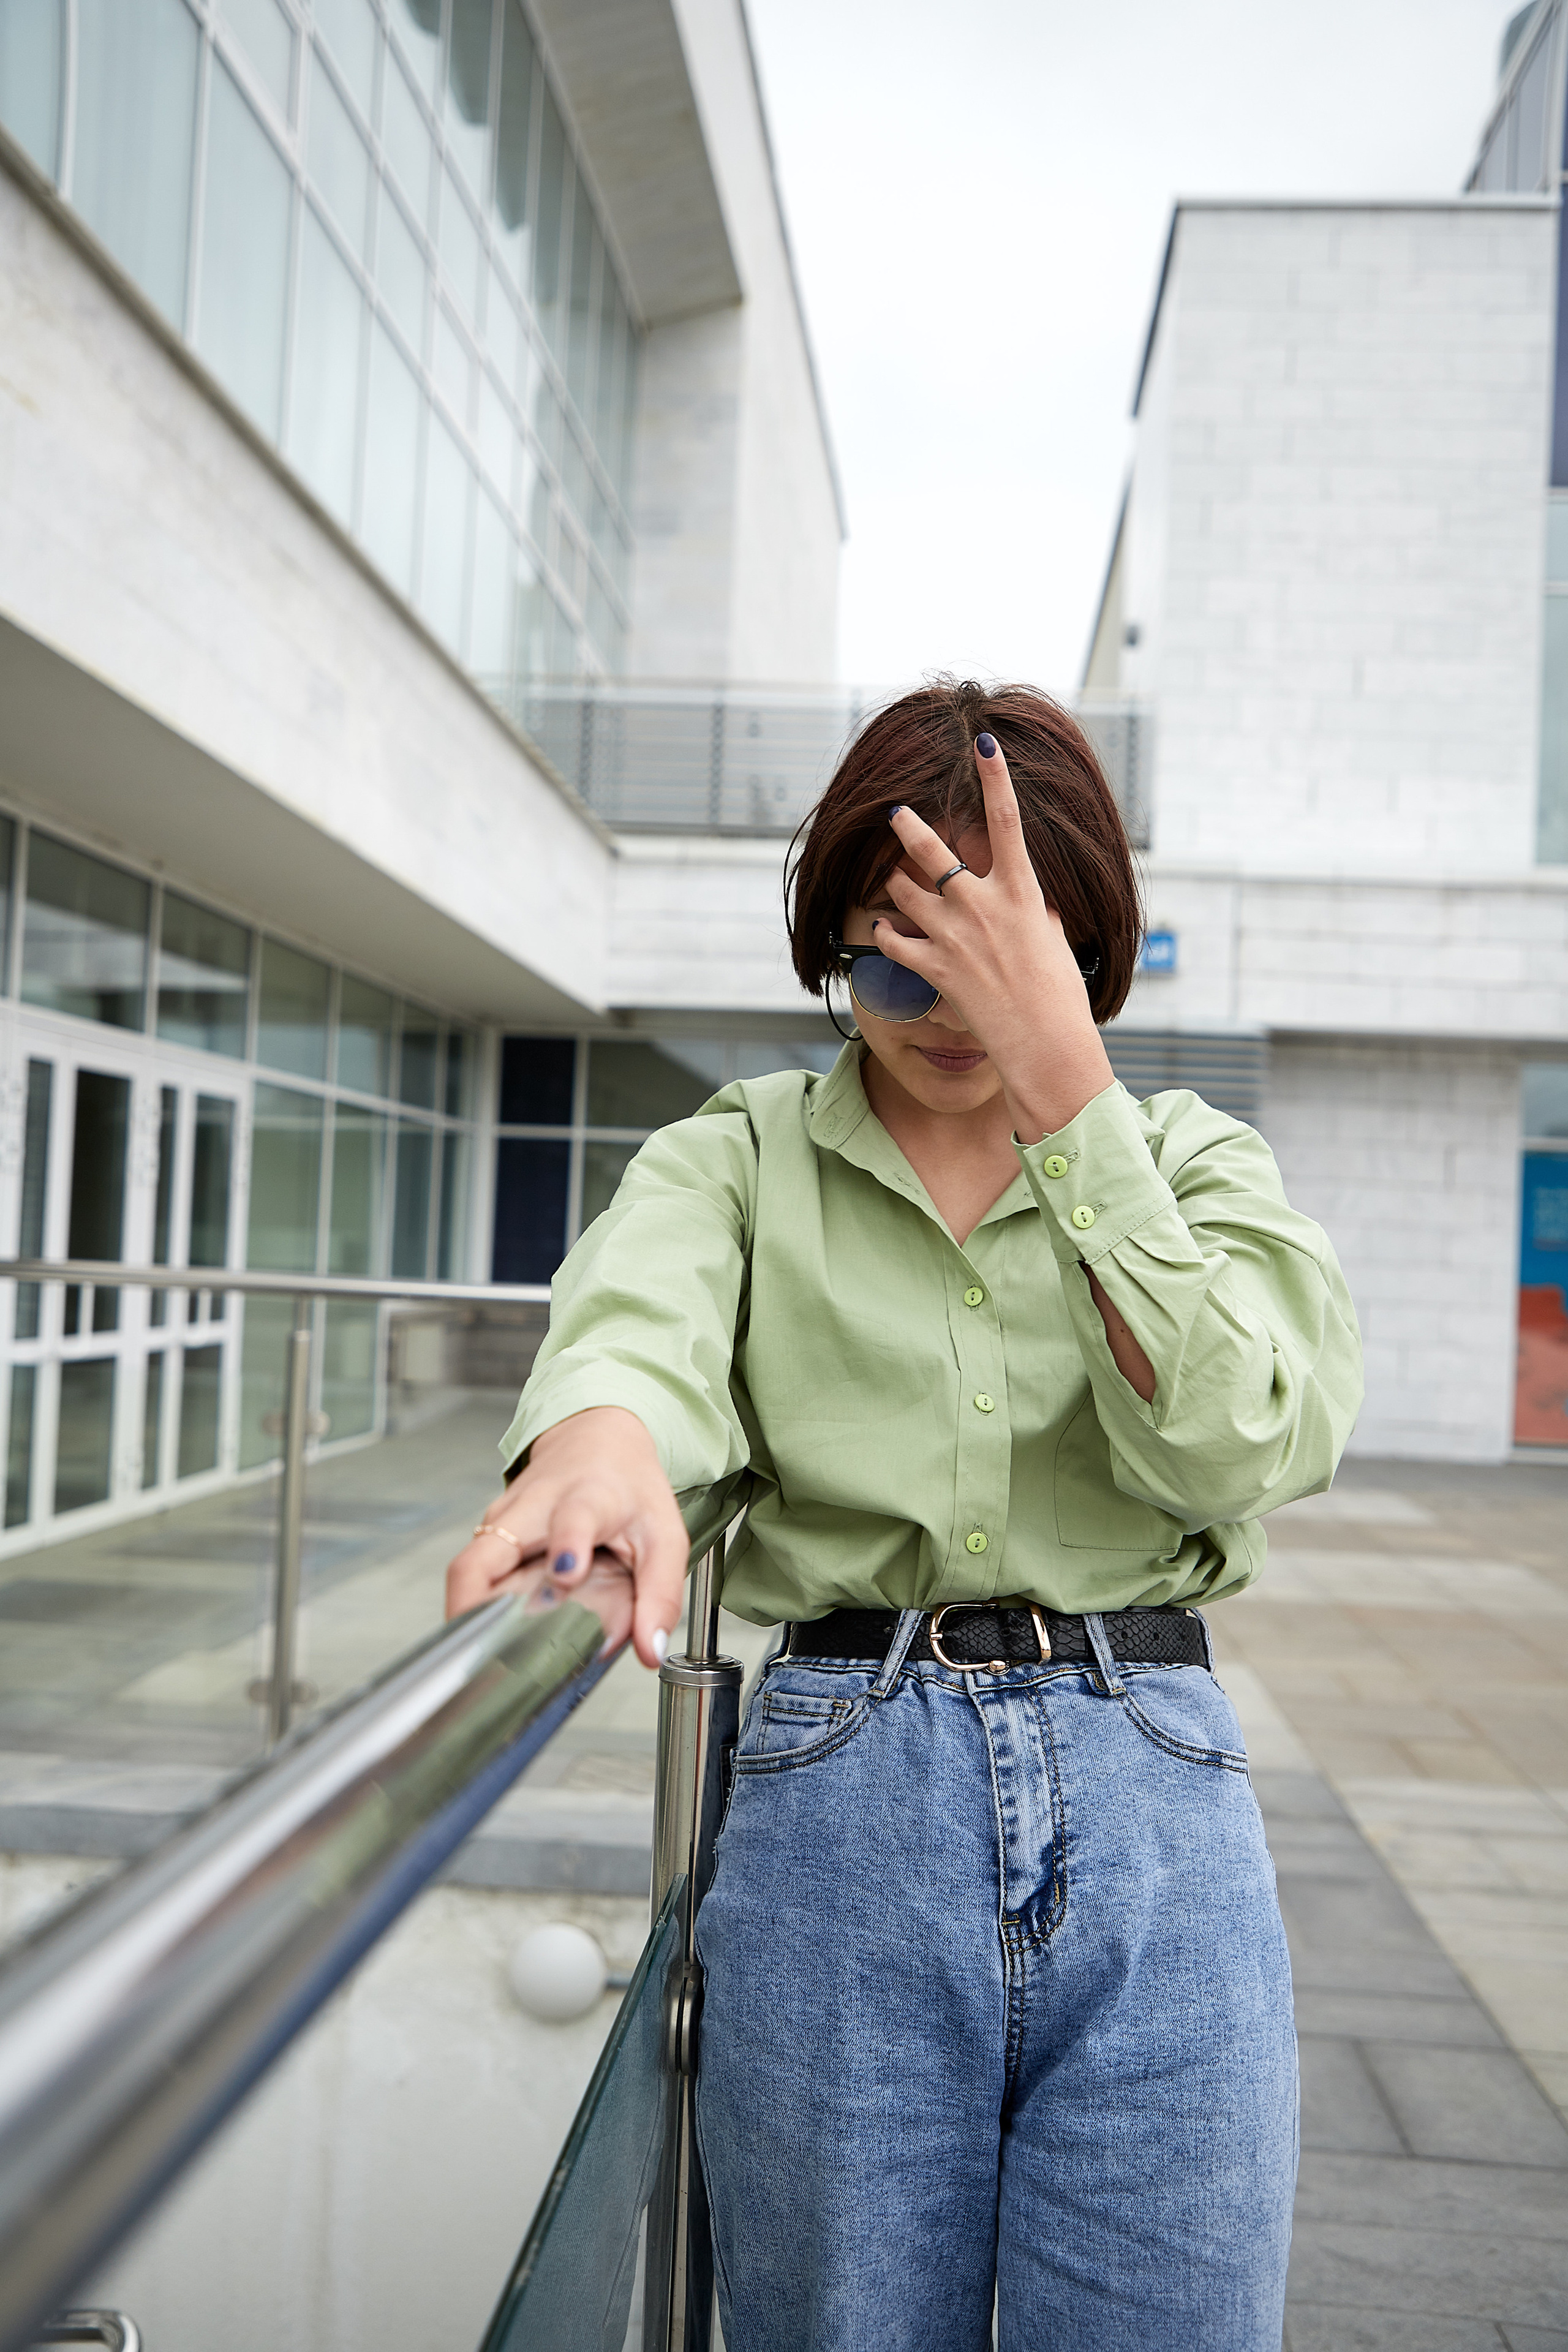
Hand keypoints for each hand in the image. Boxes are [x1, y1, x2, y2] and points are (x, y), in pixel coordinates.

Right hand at [444, 1406, 688, 1668]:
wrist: (599, 1440)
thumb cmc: (629, 1488)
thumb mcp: (663, 1536)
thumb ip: (660, 1594)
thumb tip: (651, 1652)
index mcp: (586, 1499)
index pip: (573, 1518)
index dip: (568, 1543)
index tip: (568, 1571)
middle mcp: (532, 1508)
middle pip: (483, 1556)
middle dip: (473, 1605)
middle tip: (483, 1652)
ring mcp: (502, 1522)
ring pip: (467, 1571)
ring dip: (472, 1616)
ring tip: (487, 1659)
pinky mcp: (488, 1536)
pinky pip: (471, 1576)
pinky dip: (477, 1609)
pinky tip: (494, 1638)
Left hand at [875, 736, 1113, 1142]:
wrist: (1045, 1043)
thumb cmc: (1058, 994)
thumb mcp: (1053, 938)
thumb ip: (1033, 908)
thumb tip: (1027, 899)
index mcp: (1022, 891)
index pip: (1007, 818)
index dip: (994, 775)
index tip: (982, 740)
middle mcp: (983, 905)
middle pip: (933, 850)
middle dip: (909, 826)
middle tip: (897, 813)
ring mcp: (955, 935)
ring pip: (905, 891)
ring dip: (896, 885)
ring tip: (895, 884)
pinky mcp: (934, 968)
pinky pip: (893, 939)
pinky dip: (885, 932)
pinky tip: (881, 928)